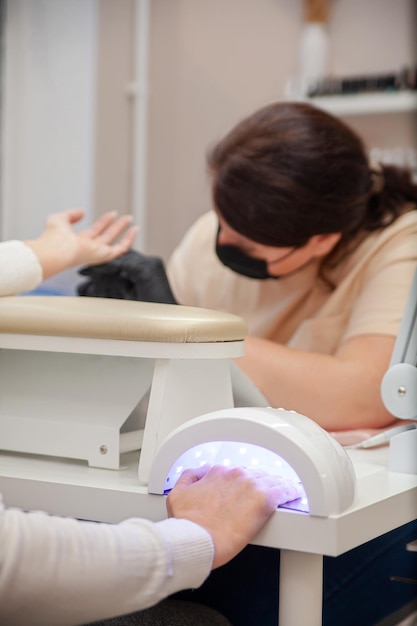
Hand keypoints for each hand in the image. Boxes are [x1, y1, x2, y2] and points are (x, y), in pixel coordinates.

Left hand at [24, 209, 137, 279]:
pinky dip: (129, 240)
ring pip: (115, 242)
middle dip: (116, 226)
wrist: (55, 249)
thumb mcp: (60, 219)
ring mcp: (97, 253)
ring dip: (123, 231)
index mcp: (79, 242)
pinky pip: (121, 249)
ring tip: (130, 220)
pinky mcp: (103, 255)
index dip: (104, 222)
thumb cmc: (52, 237)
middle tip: (125, 218)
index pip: (95, 232)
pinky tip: (134, 230)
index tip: (112, 214)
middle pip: (106, 236)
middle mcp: (89, 249)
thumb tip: (82, 211)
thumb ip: (70, 215)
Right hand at [166, 464, 300, 568]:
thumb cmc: (187, 523)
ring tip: (285, 493)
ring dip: (277, 486)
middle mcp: (235, 474)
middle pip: (256, 475)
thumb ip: (190, 476)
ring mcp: (251, 485)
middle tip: (265, 495)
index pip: (238, 472)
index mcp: (218, 472)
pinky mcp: (264, 499)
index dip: (244, 483)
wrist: (196, 539)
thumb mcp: (177, 493)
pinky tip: (294, 495)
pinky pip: (284, 491)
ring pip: (271, 480)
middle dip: (261, 484)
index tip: (247, 491)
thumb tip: (201, 471)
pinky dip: (290, 492)